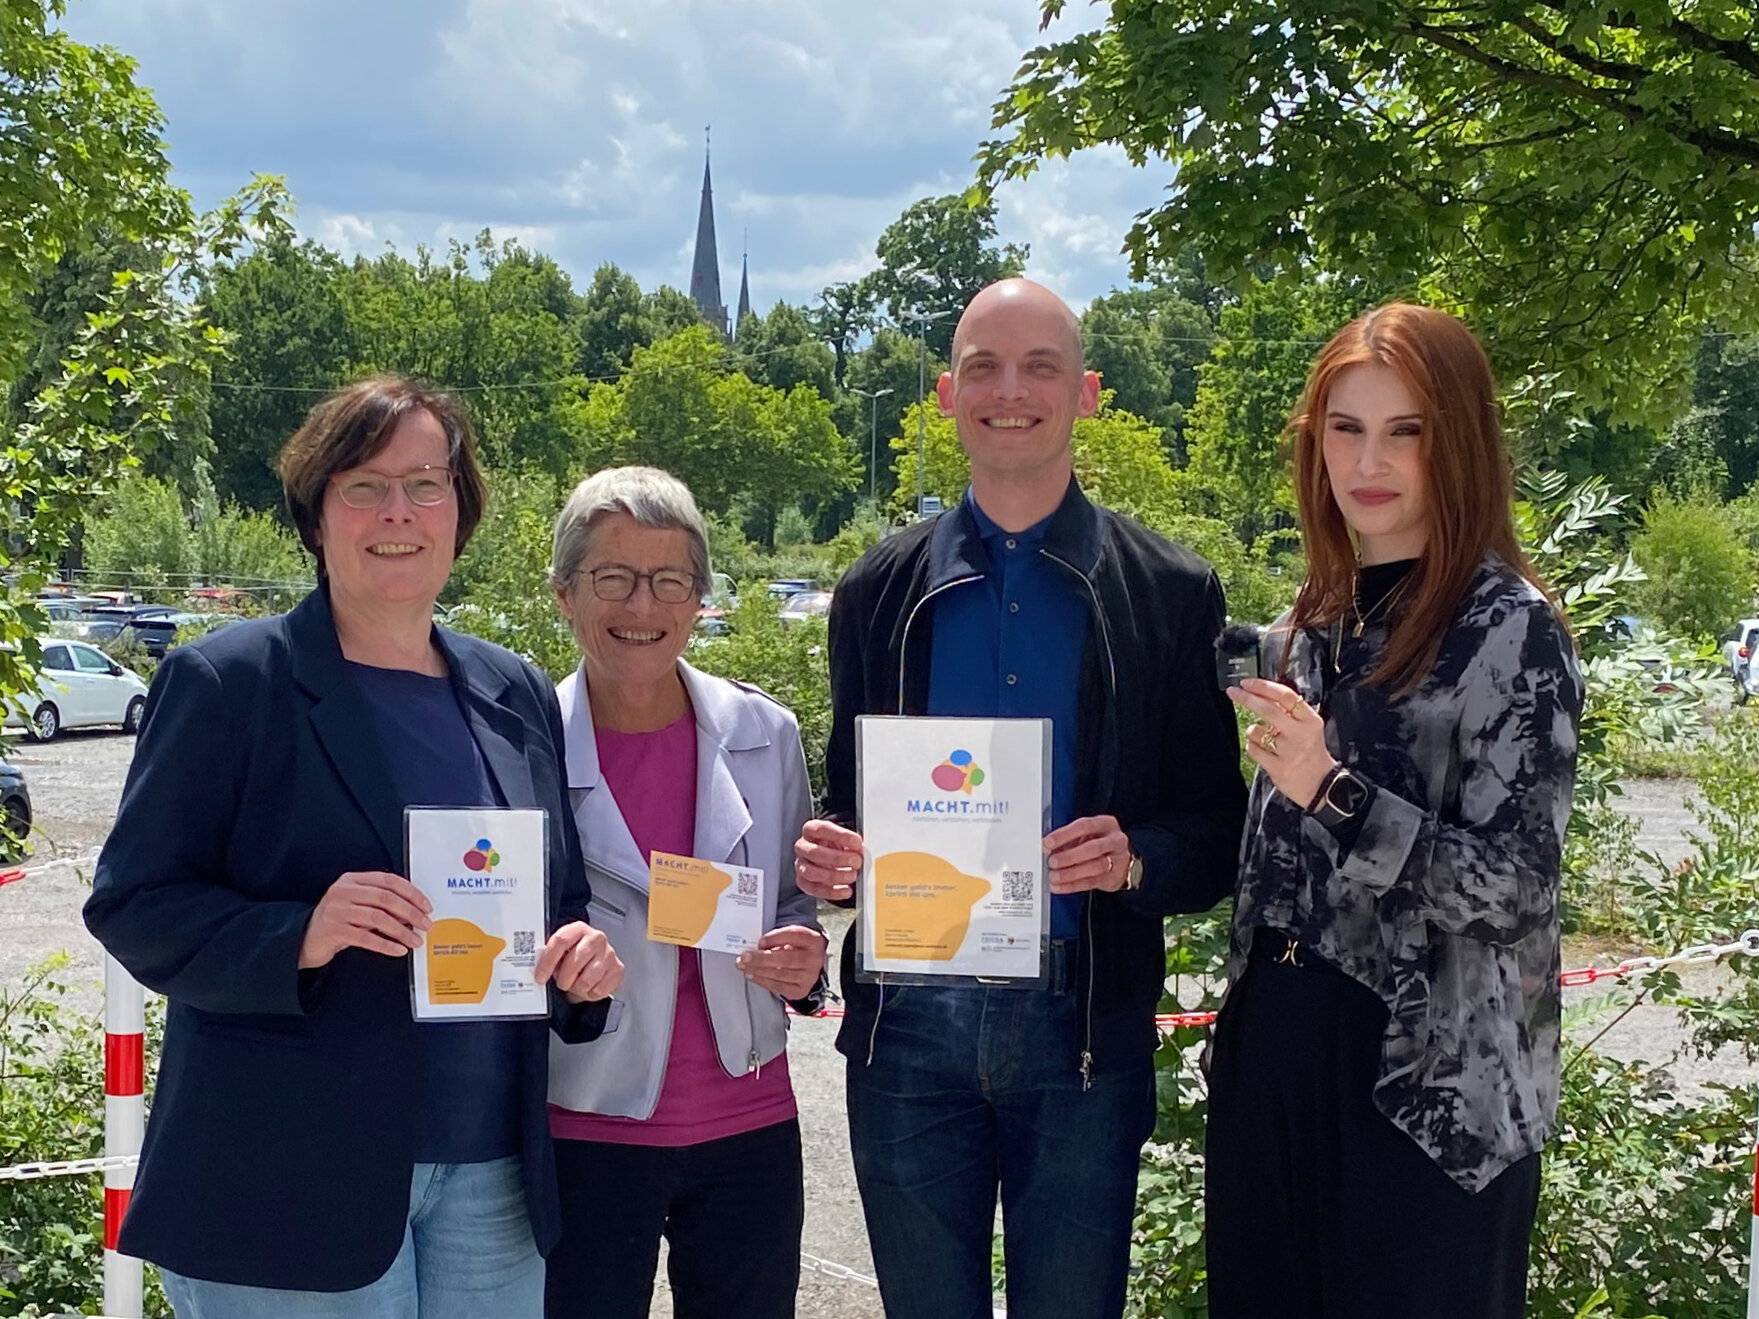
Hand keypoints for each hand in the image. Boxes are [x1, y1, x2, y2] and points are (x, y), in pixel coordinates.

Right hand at [299, 871, 431, 968]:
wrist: (305, 939)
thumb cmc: (338, 921)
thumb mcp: (359, 906)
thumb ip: (382, 904)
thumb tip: (414, 913)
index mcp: (352, 879)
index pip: (388, 880)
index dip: (411, 892)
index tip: (426, 906)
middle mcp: (343, 891)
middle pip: (385, 898)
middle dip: (411, 912)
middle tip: (425, 924)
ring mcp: (336, 910)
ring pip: (378, 918)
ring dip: (401, 931)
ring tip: (415, 940)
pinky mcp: (333, 930)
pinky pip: (366, 938)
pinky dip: (386, 945)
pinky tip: (398, 949)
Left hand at [535, 921, 623, 1002]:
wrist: (597, 964)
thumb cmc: (575, 958)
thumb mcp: (560, 953)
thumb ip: (549, 956)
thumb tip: (534, 968)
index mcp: (578, 929)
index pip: (560, 941)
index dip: (547, 962)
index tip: (540, 976)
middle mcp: (596, 938)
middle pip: (573, 963)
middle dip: (563, 979)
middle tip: (562, 982)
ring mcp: (609, 953)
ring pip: (586, 980)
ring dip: (577, 988)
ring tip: (577, 983)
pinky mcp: (618, 969)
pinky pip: (598, 990)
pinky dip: (590, 993)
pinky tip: (589, 986)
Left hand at [737, 924, 827, 999]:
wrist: (809, 964)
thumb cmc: (795, 947)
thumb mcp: (792, 937)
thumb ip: (777, 938)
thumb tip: (755, 947)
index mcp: (813, 940)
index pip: (794, 936)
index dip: (775, 938)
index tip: (759, 942)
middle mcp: (814, 959)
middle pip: (786, 959)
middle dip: (762, 958)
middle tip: (744, 956)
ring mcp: (809, 977)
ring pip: (780, 974)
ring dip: (758, 970)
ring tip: (743, 966)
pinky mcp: (801, 990)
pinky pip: (778, 986)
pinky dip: (762, 980)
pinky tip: (751, 975)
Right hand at [793, 819, 863, 900]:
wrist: (830, 860)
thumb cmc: (836, 846)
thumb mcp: (844, 839)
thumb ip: (852, 844)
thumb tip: (861, 852)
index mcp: (811, 830)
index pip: (820, 829)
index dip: (840, 835)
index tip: (856, 842)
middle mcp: (803, 847)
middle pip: (814, 852)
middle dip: (838, 858)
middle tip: (856, 861)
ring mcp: (800, 865)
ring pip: (811, 872)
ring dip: (835, 876)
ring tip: (852, 876)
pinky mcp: (803, 882)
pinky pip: (815, 889)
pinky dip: (833, 892)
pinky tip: (847, 890)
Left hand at [1044, 815, 1132, 893]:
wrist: (1119, 861)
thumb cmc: (1097, 843)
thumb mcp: (1085, 834)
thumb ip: (1068, 839)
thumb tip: (1047, 848)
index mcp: (1105, 824)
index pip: (1084, 826)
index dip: (1064, 834)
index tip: (1047, 843)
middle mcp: (1115, 840)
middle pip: (1093, 848)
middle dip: (1070, 856)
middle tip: (1052, 862)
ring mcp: (1118, 860)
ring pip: (1095, 867)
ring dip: (1071, 873)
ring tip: (1054, 876)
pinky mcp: (1114, 878)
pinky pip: (1092, 883)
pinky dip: (1073, 886)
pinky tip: (1060, 886)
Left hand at [1228, 677, 1334, 809]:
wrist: (1323, 785)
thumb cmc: (1311, 752)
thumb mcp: (1309, 727)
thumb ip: (1290, 711)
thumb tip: (1263, 692)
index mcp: (1310, 720)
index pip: (1286, 696)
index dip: (1263, 686)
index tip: (1247, 683)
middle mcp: (1300, 734)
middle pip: (1268, 709)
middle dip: (1246, 698)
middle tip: (1233, 692)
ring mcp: (1288, 751)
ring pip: (1256, 731)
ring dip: (1253, 731)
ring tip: (1265, 738)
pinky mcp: (1278, 768)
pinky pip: (1253, 749)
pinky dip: (1253, 747)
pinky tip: (1264, 751)